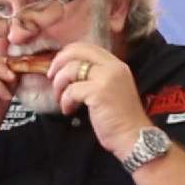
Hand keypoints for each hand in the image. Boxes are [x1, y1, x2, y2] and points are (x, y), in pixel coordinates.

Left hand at [48, 43, 150, 158]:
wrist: (133, 137)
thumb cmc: (119, 118)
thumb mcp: (110, 89)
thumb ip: (95, 77)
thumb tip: (69, 71)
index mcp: (116, 64)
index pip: (87, 47)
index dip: (68, 53)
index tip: (59, 67)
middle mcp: (113, 67)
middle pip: (78, 51)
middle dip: (59, 62)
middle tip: (51, 77)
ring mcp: (106, 78)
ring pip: (71, 69)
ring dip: (59, 84)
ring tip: (60, 98)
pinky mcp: (98, 92)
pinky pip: (72, 90)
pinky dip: (65, 100)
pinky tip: (69, 110)